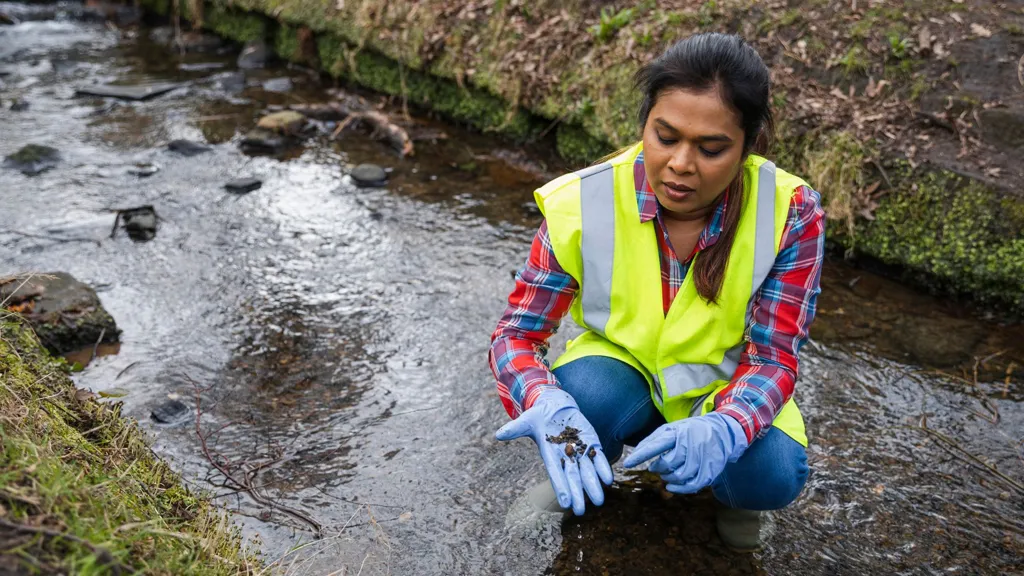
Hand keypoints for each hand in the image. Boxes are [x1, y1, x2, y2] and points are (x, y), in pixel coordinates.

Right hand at [495, 389, 613, 515]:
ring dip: (594, 485)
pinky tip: (609, 478)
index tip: (565, 504)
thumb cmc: (538, 417)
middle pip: (573, 478)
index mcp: (550, 455)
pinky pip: (599, 457)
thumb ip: (515, 429)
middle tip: (582, 511)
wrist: (556, 407)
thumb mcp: (526, 421)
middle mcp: (566, 457)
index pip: (556, 474)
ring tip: (600, 500)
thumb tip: (498, 434)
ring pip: (588, 471)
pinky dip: (603, 467)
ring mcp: (580, 451)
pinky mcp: (592, 443)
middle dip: (578, 494)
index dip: (561, 488)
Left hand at [621, 412, 747, 493]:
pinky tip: (671, 487)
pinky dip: (678, 489)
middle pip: (668, 463)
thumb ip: (653, 439)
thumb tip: (635, 452)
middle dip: (658, 468)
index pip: (656, 444)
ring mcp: (701, 458)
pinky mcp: (709, 471)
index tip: (627, 464)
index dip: (641, 455)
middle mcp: (690, 445)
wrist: (723, 432)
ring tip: (665, 474)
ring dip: (667, 478)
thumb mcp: (672, 428)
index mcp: (678, 432)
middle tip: (655, 467)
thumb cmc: (690, 431)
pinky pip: (691, 485)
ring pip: (679, 476)